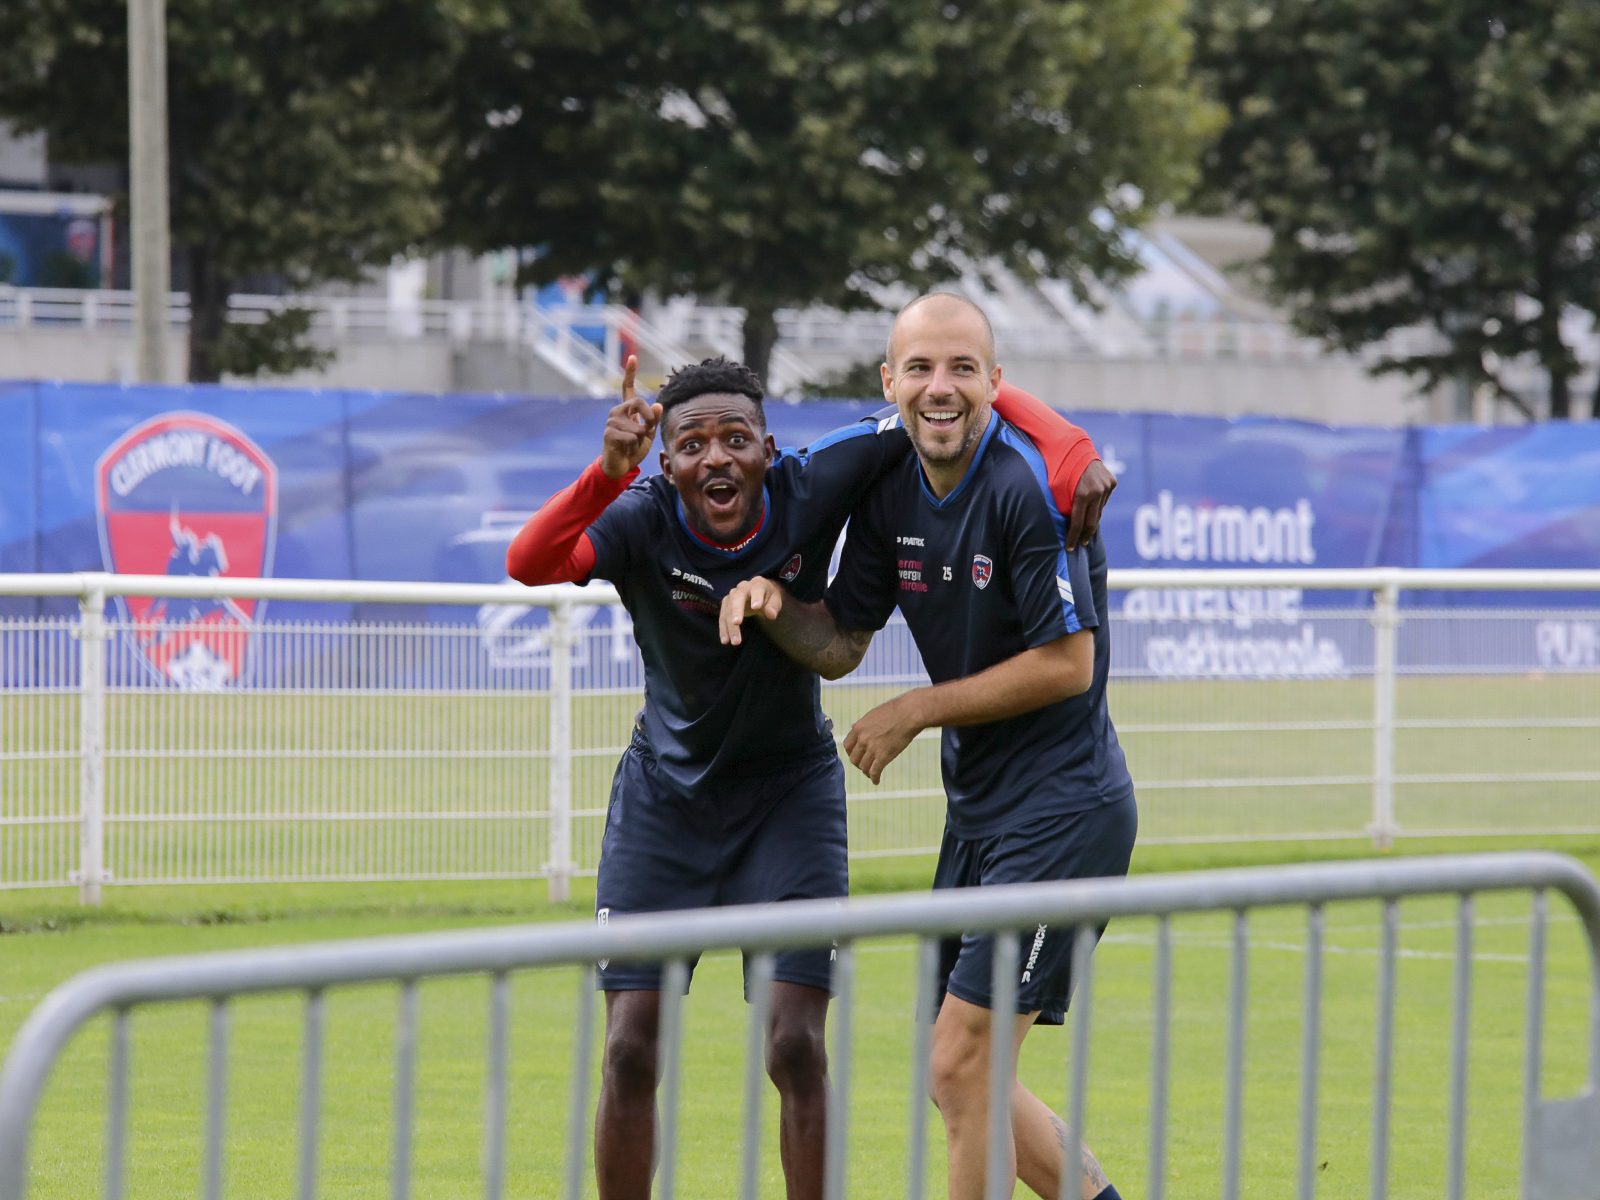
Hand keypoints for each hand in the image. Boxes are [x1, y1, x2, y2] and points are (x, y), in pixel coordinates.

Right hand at [600, 355, 662, 479]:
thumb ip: (653, 420)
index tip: (633, 357)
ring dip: (640, 439)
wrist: (620, 466)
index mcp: (627, 410)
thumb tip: (658, 405)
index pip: (627, 387)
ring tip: (631, 444)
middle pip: (639, 403)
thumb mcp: (648, 434)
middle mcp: (617, 412)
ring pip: (639, 426)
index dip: (630, 372)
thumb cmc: (634, 448)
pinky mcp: (609, 433)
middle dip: (649, 418)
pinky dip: (634, 446)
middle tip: (646, 432)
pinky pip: (632, 437)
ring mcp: (611, 421)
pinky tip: (625, 449)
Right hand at [720, 576, 785, 645]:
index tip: (756, 607)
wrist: (760, 594)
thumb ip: (774, 606)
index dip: (756, 597)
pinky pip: (723, 616)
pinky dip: (723, 629)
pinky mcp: (726, 604)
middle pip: (737, 598)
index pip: (756, 589)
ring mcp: (732, 595)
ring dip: (729, 625)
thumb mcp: (775, 600)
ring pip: (728, 609)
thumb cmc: (768, 597)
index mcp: (757, 583)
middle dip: (736, 610)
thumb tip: (771, 614)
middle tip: (737, 623)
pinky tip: (725, 640)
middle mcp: (742, 587)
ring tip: (734, 641)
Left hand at [842, 693, 924, 783]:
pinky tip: (877, 781)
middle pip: (854, 758)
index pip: (847, 746)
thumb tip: (854, 727)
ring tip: (871, 774)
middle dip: (858, 763)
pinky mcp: (884, 756)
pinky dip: (875, 778)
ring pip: (863, 767)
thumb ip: (863, 724)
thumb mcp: (873, 714)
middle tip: (864, 765)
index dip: (851, 753)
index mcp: (858, 728)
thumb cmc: (895, 710)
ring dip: (866, 772)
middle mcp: (862, 739)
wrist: (909, 714)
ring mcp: (872, 748)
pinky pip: (875, 771)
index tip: (856, 755)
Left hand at [1066, 458, 1116, 549]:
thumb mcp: (1057, 490)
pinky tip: (1090, 504)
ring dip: (1092, 518)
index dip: (1073, 537)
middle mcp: (1098, 491)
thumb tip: (1069, 524)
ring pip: (1099, 510)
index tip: (1070, 548)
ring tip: (1085, 526)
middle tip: (1082, 543)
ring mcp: (1107, 486)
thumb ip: (1064, 507)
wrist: (1073, 447)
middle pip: (1093, 521)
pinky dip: (1097, 504)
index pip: (1078, 523)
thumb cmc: (1059, 469)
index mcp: (1082, 494)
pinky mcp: (1112, 482)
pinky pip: (1104, 499)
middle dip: (1086, 534)